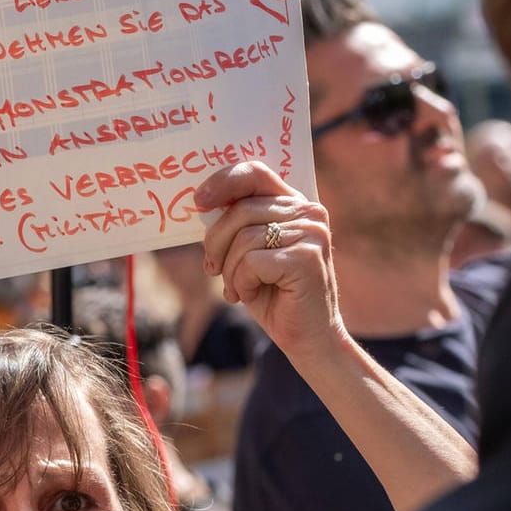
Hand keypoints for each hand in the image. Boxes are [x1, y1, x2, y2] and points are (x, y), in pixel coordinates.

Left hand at [195, 162, 346, 362]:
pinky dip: (242, 282)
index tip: (198, 201)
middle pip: (242, 210)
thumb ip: (237, 225)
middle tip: (212, 269)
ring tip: (239, 289)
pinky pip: (251, 261)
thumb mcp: (249, 253)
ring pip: (244, 238)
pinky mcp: (306, 258)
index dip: (223, 182)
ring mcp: (311, 234)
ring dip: (231, 270)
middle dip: (216, 243)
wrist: (308, 337)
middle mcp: (309, 213)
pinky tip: (251, 295)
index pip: (256, 174)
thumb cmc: (273, 294)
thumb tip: (202, 202)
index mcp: (295, 205)